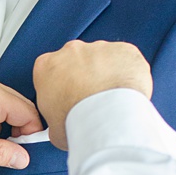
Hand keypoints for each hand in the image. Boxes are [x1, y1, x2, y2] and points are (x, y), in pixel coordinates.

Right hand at [32, 39, 152, 149]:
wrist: (106, 119)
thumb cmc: (78, 121)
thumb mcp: (52, 126)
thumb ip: (55, 115)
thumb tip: (61, 123)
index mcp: (46, 66)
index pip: (52, 70)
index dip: (61, 84)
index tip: (69, 95)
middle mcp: (71, 51)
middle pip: (78, 59)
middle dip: (85, 75)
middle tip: (93, 98)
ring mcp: (99, 48)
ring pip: (104, 58)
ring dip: (107, 73)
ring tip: (113, 98)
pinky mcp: (124, 50)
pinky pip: (127, 58)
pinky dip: (129, 71)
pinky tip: (128, 90)